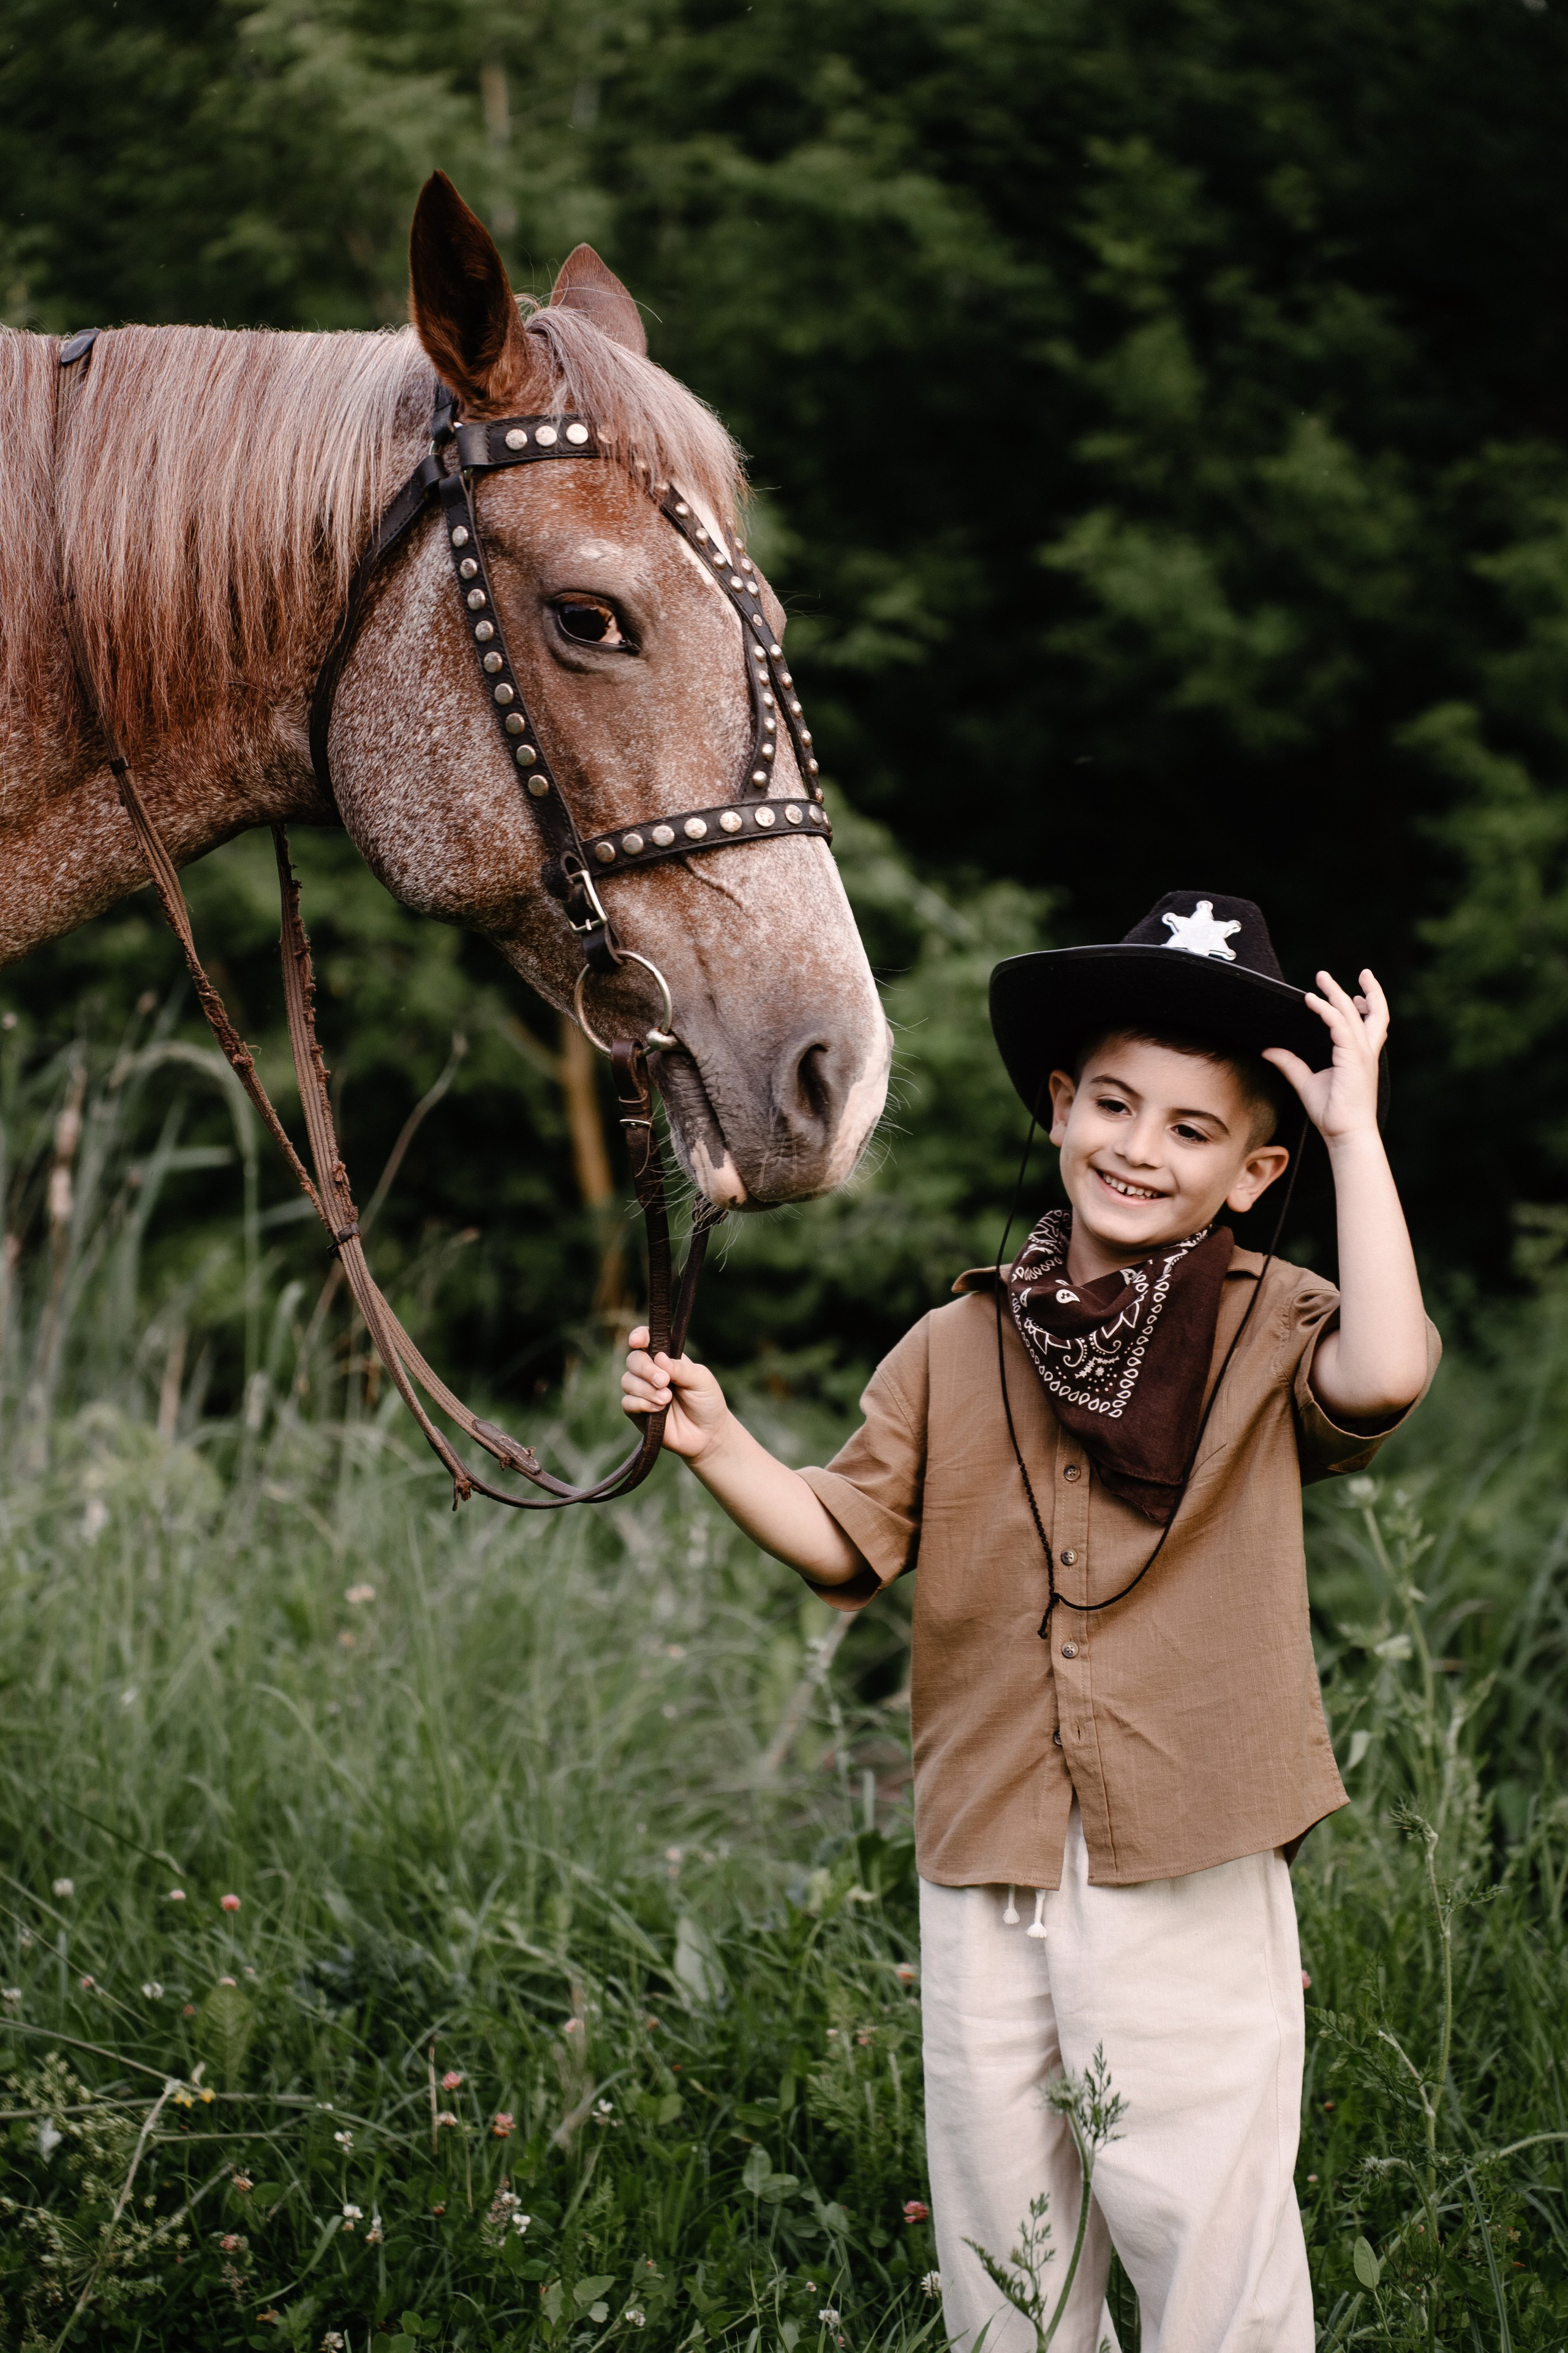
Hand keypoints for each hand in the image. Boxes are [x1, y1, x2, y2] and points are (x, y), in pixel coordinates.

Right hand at [620, 1327, 730, 1461]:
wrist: (708, 1434)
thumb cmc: (707, 1402)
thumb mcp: (701, 1380)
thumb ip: (680, 1368)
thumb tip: (659, 1357)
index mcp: (667, 1359)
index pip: (647, 1340)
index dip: (639, 1337)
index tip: (637, 1341)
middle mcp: (651, 1373)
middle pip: (634, 1360)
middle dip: (646, 1369)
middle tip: (664, 1381)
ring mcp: (643, 1392)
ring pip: (628, 1381)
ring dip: (646, 1389)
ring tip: (667, 1399)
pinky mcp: (638, 1412)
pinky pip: (628, 1403)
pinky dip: (642, 1404)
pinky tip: (659, 1410)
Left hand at [1262, 967, 1387, 1143]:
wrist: (1345, 1133)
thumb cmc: (1332, 1113)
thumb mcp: (1306, 1083)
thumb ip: (1290, 1064)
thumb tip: (1269, 1050)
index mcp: (1360, 1056)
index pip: (1368, 1023)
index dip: (1366, 1005)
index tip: (1355, 993)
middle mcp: (1364, 1051)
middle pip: (1372, 1012)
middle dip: (1365, 989)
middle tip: (1351, 973)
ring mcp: (1361, 1054)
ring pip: (1352, 1013)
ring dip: (1337, 993)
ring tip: (1322, 978)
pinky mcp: (1353, 1058)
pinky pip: (1339, 1026)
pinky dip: (1326, 1011)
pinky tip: (1312, 1001)